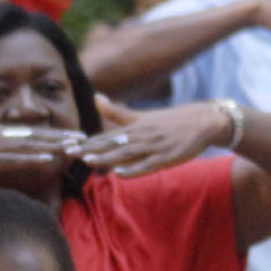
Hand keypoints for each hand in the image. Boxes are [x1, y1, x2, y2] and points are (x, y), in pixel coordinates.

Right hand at [0, 125, 84, 175]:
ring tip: (75, 147)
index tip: (74, 135)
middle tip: (86, 137)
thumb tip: (7, 156)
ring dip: (54, 146)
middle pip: (37, 135)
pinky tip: (48, 159)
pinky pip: (14, 158)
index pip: (32, 131)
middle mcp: (0, 135)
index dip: (55, 133)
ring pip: (31, 145)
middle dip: (62, 136)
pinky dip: (33, 158)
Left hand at [67, 97, 224, 177]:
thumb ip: (118, 112)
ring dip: (107, 157)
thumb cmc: (171, 121)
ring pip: (127, 153)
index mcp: (134, 127)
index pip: (106, 135)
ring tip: (89, 161)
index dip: (86, 141)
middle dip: (90, 149)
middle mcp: (142, 135)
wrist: (203, 122)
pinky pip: (148, 165)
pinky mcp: (168, 158)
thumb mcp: (143, 116)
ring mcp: (155, 147)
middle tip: (68, 153)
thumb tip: (95, 97)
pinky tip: (121, 173)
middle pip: (112, 144)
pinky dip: (134, 169)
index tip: (67, 145)